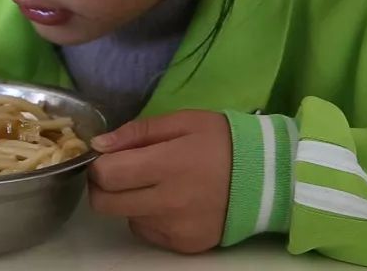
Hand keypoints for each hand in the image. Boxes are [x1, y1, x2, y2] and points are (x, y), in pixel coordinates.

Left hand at [88, 110, 231, 253]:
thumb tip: (99, 145)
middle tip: (121, 172)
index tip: (109, 156)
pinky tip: (171, 201)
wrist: (267, 176)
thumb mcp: (183, 121)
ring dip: (129, 200)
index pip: (106, 174)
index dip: (99, 164)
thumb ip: (138, 132)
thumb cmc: (223, 142)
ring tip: (156, 184)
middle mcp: (168, 202)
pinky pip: (147, 231)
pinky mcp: (184, 244)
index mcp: (168, 165)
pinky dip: (149, 217)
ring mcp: (176, 228)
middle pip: (105, 204)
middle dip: (103, 186)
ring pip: (126, 217)